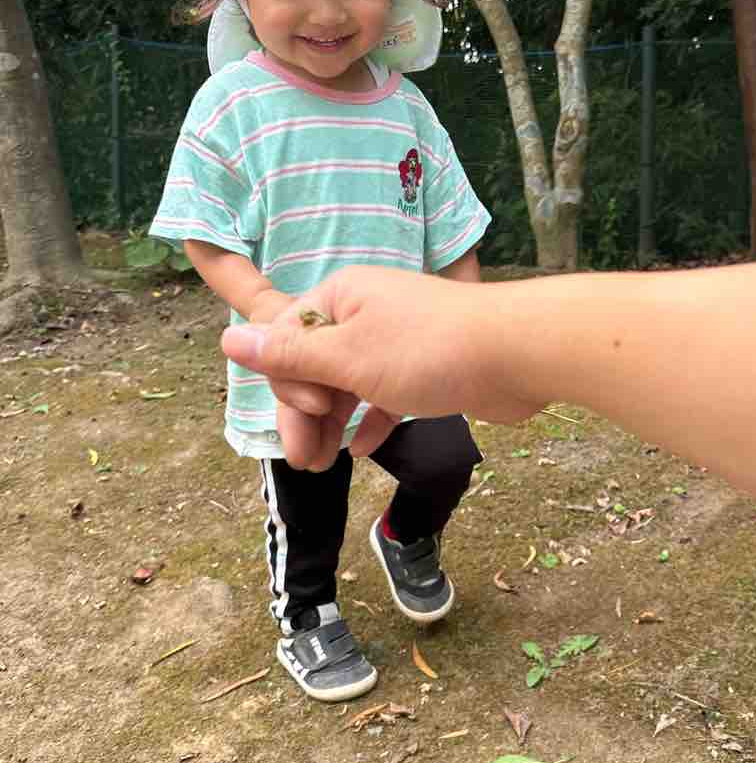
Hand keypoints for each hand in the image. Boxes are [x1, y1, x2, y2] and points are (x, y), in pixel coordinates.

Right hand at [220, 266, 541, 468]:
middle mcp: (365, 312)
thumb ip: (289, 356)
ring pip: (349, 383)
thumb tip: (229, 338)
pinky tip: (363, 449)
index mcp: (340, 296)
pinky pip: (384, 394)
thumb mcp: (348, 358)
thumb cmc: (429, 350)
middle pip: (315, 364)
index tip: (312, 412)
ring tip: (321, 465)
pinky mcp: (426, 367)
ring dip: (333, 422)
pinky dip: (371, 419)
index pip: (286, 338)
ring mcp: (397, 340)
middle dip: (304, 411)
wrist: (518, 352)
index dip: (288, 381)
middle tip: (305, 461)